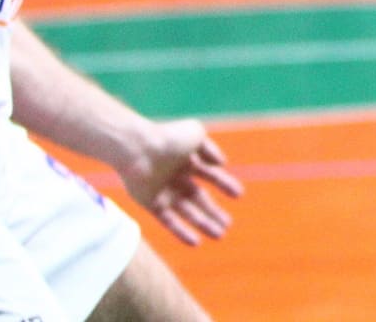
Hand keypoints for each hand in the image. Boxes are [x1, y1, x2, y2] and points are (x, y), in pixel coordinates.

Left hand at [117, 118, 243, 245]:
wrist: (136, 148)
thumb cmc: (167, 137)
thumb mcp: (195, 133)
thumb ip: (210, 148)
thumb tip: (221, 163)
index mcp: (187, 160)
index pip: (210, 176)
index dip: (225, 185)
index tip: (238, 195)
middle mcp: (176, 177)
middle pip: (198, 198)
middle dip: (213, 212)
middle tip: (227, 225)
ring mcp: (162, 191)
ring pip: (186, 212)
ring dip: (203, 224)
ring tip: (219, 236)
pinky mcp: (149, 203)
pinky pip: (168, 220)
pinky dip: (181, 232)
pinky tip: (196, 242)